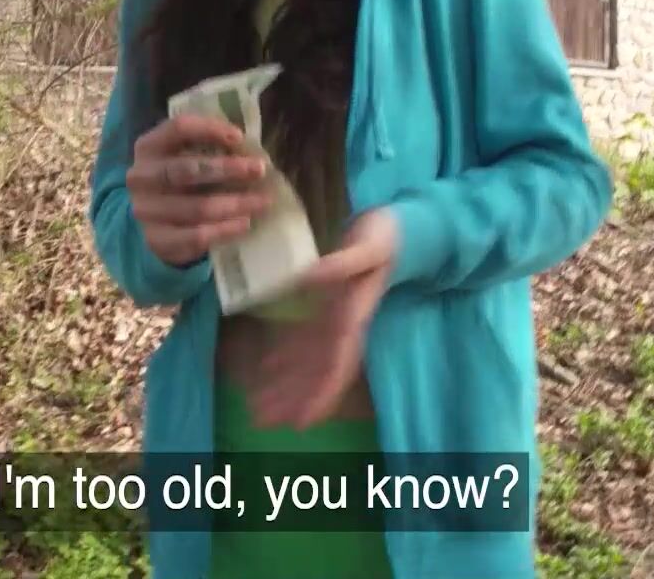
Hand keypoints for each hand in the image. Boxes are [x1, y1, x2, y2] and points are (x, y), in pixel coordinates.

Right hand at [127, 114, 269, 267]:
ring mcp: (146, 211)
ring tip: (262, 201)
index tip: (240, 137)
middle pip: (187, 170)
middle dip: (228, 169)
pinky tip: (244, 224)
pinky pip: (196, 236)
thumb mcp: (185, 155)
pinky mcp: (156, 240)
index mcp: (148, 147)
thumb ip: (209, 147)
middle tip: (259, 170)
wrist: (155, 220)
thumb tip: (250, 149)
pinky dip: (224, 229)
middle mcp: (141, 177)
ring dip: (234, 204)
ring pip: (196, 207)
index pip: (178, 129)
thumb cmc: (180, 179)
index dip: (210, 129)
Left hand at [248, 207, 398, 429]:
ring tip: (257, 406)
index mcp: (354, 319)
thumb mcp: (367, 246)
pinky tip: (265, 368)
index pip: (337, 365)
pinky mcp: (327, 310)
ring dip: (284, 384)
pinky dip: (285, 356)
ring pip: (308, 362)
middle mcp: (344, 328)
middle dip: (292, 399)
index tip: (300, 422)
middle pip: (317, 373)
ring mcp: (335, 321)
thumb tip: (310, 275)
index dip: (320, 395)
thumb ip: (341, 263)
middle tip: (261, 422)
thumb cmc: (384, 239)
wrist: (397, 231)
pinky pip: (304, 340)